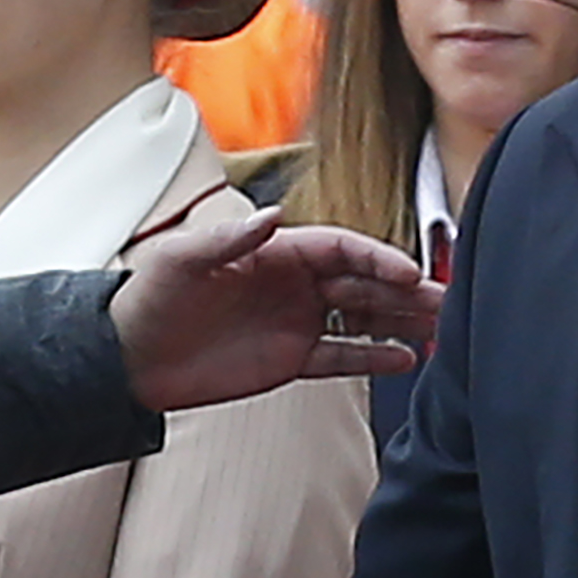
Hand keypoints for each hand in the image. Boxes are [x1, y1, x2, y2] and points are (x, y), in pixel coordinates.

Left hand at [112, 209, 441, 410]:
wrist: (130, 357)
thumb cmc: (150, 298)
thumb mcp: (182, 259)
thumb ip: (229, 240)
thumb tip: (272, 217)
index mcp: (276, 252)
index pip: (342, 249)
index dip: (377, 259)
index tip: (408, 273)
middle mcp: (294, 283)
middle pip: (363, 282)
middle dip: (405, 290)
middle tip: (447, 300)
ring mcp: (295, 321)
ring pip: (362, 318)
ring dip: (401, 321)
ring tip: (442, 329)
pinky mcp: (290, 359)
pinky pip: (341, 357)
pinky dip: (373, 358)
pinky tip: (405, 359)